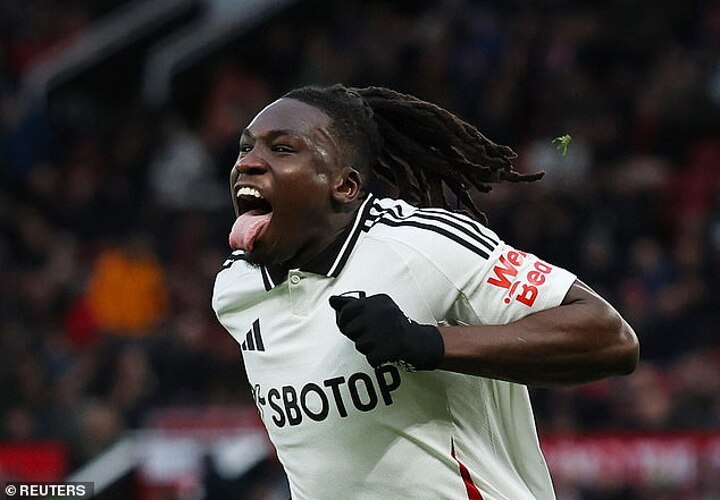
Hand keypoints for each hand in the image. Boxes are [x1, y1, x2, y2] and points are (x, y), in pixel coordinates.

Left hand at [328, 294, 443, 370]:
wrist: (419, 341)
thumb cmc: (392, 325)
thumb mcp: (375, 309)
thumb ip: (352, 305)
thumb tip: (331, 300)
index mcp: (378, 301)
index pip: (347, 311)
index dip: (346, 322)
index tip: (355, 325)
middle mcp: (383, 312)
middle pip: (350, 329)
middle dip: (357, 336)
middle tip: (372, 336)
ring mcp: (388, 329)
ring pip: (360, 345)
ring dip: (368, 348)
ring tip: (381, 343)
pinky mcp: (393, 346)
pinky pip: (371, 358)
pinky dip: (376, 359)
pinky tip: (386, 352)